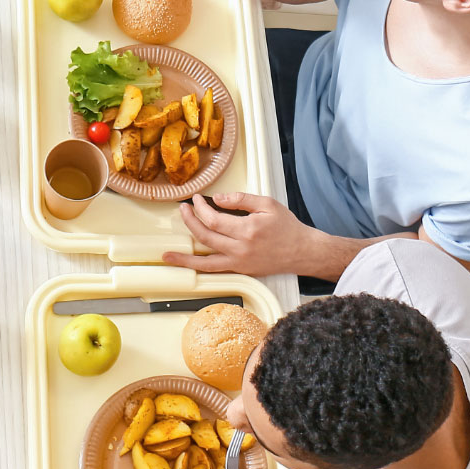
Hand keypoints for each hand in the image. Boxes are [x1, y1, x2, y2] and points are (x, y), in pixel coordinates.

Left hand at [163, 193, 316, 275]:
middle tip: (182, 210)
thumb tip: (219, 198)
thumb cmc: (287, 227)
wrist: (302, 251)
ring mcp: (238, 262)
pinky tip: (185, 267)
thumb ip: (242, 199)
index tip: (197, 199)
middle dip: (189, 221)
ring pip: (205, 260)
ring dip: (184, 256)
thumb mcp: (268, 204)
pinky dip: (197, 269)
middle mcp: (240, 248)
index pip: (214, 218)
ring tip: (167, 254)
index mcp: (247, 229)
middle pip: (205, 236)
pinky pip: (213, 270)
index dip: (201, 208)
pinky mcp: (239, 270)